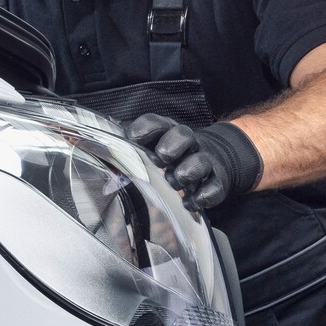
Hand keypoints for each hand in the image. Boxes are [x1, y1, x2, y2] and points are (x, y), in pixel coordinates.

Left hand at [126, 114, 263, 211]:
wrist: (215, 159)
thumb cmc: (174, 152)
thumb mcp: (155, 143)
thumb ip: (134, 141)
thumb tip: (108, 130)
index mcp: (168, 132)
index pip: (157, 123)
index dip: (145, 128)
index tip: (133, 137)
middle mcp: (188, 144)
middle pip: (183, 135)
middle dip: (171, 145)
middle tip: (161, 157)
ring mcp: (205, 162)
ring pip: (201, 161)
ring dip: (188, 170)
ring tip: (176, 179)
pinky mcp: (217, 182)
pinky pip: (215, 188)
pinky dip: (203, 196)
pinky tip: (190, 202)